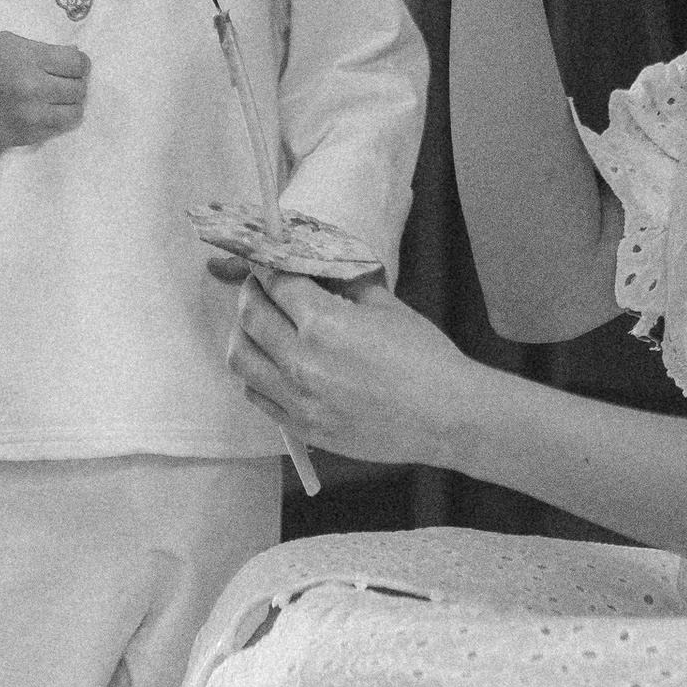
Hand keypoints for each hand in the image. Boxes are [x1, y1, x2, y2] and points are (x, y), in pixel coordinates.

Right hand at [0, 32, 89, 153]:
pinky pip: (58, 130)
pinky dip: (56, 120)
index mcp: (28, 60)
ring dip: (70, 104)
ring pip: (75, 113)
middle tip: (62, 81)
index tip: (70, 65)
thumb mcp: (8, 42)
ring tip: (56, 98)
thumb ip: (42, 49)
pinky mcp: (25, 136)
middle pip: (79, 88)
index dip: (79, 63)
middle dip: (75, 83)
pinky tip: (43, 111)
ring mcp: (30, 116)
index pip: (78, 63)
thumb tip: (75, 57)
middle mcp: (33, 89)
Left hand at [225, 272, 487, 475]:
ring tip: (257, 324)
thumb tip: (320, 271)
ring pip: (240, 358)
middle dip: (251, 291)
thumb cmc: (425, 358)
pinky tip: (269, 362)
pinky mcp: (302, 428)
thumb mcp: (388, 307)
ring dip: (242, 333)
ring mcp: (298, 399)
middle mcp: (302, 362)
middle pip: (250, 316)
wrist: (446, 418)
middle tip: (260, 285)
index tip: (265, 258)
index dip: (267, 265)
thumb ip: (347, 285)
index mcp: (325, 324)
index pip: (277, 283)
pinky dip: (254, 373)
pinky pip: (257, 395)